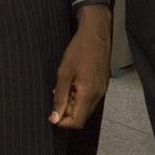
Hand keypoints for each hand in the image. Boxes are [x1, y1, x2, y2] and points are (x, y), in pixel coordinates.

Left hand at [49, 4, 111, 128]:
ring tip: (65, 86)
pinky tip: (73, 82)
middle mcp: (98, 95)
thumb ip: (59, 98)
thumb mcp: (64, 74)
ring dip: (73, 103)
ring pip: (86, 108)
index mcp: (88, 94)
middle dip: (67, 112)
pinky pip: (90, 98)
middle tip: (57, 95)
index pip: (76, 122)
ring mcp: (102, 89)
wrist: (96, 32)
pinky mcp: (102, 84)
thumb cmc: (79, 50)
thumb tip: (54, 118)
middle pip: (81, 116)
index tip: (52, 113)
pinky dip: (80, 96)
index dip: (63, 122)